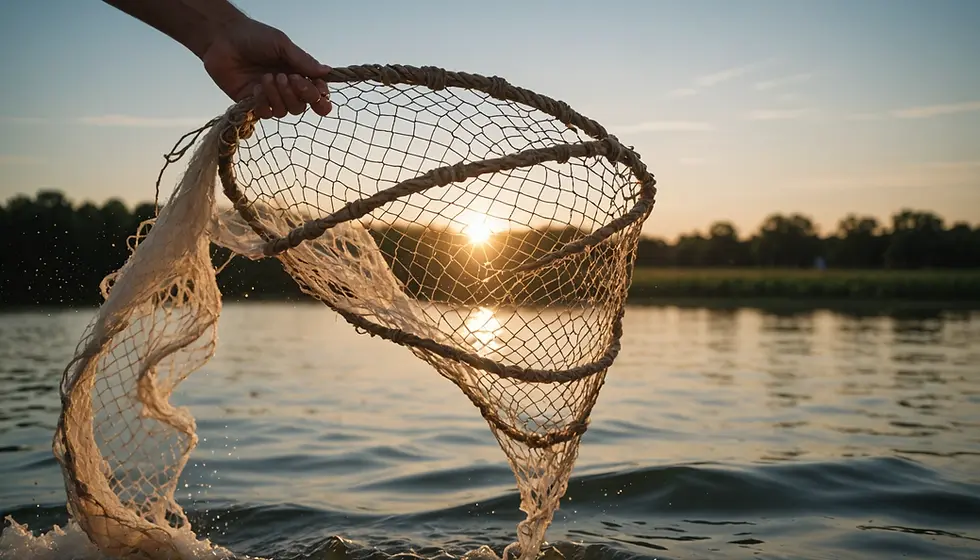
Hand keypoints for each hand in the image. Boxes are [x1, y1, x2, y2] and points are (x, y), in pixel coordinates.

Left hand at [200, 17, 332, 118]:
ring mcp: (269, 97)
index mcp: (298, 74)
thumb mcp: (282, 45)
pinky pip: (266, 113)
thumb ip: (303, 61)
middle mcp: (286, 88)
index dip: (319, 96)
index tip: (316, 88)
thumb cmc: (253, 37)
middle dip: (297, 94)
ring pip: (285, 111)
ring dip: (278, 96)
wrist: (223, 39)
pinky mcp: (253, 103)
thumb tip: (327, 71)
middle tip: (285, 77)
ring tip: (266, 77)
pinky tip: (256, 87)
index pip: (316, 94)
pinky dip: (263, 101)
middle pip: (302, 106)